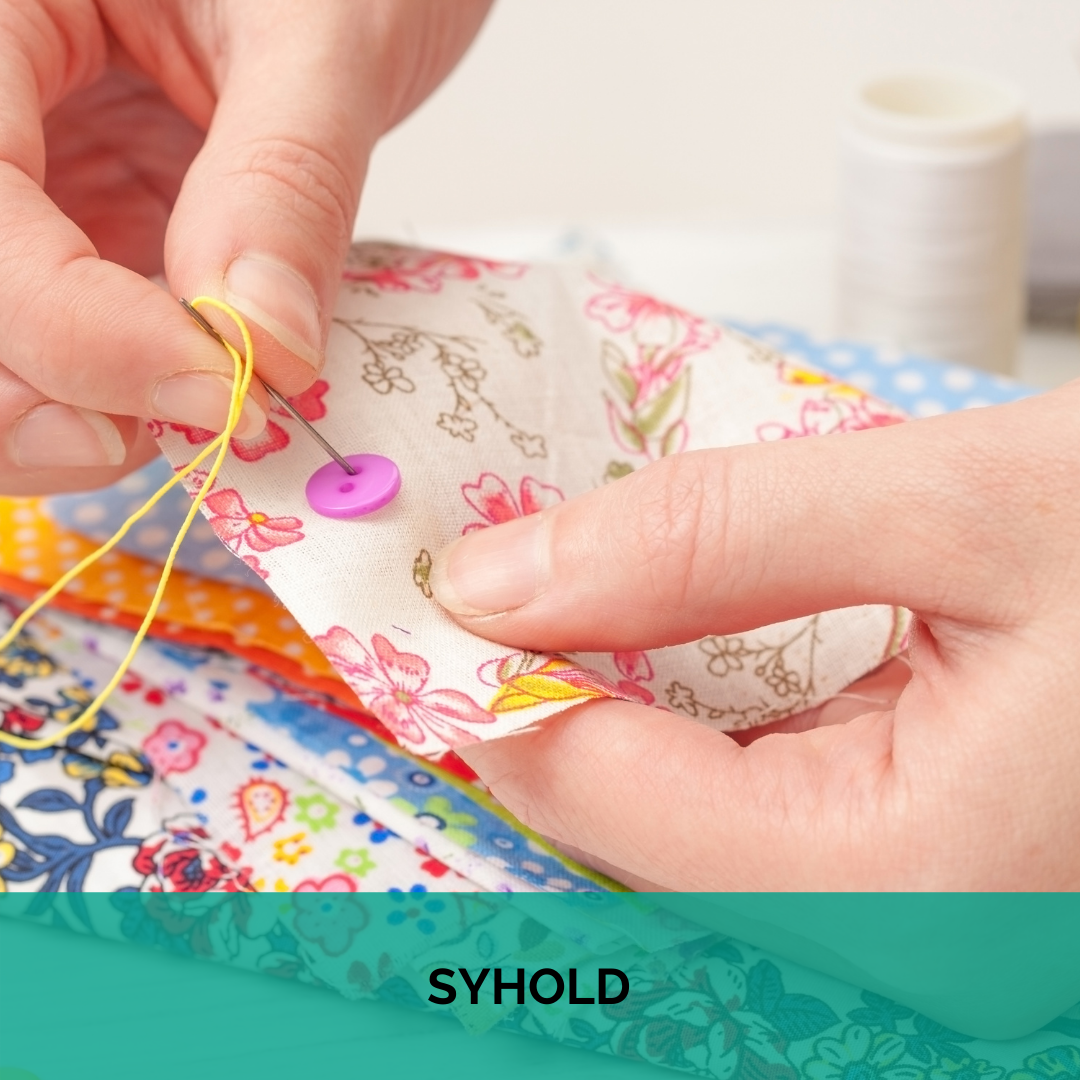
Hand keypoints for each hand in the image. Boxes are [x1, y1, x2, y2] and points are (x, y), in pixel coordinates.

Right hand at [0, 0, 490, 493]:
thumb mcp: (323, 31)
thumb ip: (286, 179)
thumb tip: (266, 349)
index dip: (78, 331)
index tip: (222, 390)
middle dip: (50, 397)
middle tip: (199, 423)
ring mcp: (33, 183)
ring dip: (78, 417)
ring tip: (208, 409)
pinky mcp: (85, 235)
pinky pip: (67, 346)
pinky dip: (125, 399)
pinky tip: (207, 390)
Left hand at [431, 385, 1079, 888]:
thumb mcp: (971, 503)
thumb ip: (719, 539)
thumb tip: (506, 581)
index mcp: (927, 880)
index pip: (612, 799)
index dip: (499, 687)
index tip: (424, 594)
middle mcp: (924, 939)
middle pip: (643, 829)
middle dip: (550, 696)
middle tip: (483, 578)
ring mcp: (931, 914)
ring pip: (695, 823)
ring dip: (618, 704)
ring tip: (563, 595)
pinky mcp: (934, 862)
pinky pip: (765, 805)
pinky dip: (697, 717)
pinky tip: (675, 636)